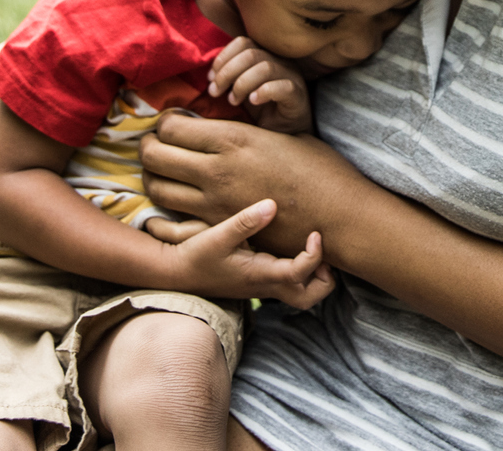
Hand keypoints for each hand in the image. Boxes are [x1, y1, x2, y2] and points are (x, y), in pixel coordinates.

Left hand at [140, 112, 366, 258]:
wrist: (337, 215)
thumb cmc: (318, 169)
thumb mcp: (279, 135)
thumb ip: (242, 132)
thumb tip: (217, 129)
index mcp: (232, 138)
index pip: (172, 126)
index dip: (165, 123)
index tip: (171, 124)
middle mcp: (216, 169)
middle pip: (155, 154)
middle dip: (148, 147)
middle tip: (154, 146)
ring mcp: (214, 203)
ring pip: (157, 187)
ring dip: (152, 177)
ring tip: (160, 172)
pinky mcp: (218, 230)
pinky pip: (172, 220)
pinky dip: (161, 211)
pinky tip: (167, 205)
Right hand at [171, 199, 334, 309]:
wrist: (176, 272)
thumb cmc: (196, 255)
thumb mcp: (217, 236)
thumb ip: (245, 222)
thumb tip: (272, 205)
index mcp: (260, 275)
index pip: (300, 273)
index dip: (315, 255)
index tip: (315, 233)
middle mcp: (266, 285)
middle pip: (309, 297)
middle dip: (325, 279)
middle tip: (323, 251)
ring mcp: (263, 286)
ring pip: (302, 294)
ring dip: (316, 276)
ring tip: (313, 247)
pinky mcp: (259, 280)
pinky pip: (290, 283)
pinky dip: (302, 270)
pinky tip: (297, 244)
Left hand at [208, 37, 312, 131]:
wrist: (285, 136)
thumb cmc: (261, 111)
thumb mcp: (240, 91)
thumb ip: (229, 78)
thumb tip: (207, 76)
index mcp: (265, 56)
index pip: (242, 42)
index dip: (223, 58)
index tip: (210, 79)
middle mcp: (280, 62)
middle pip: (250, 54)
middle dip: (227, 73)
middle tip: (215, 93)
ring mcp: (292, 77)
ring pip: (265, 67)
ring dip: (242, 84)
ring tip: (233, 101)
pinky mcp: (298, 95)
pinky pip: (283, 87)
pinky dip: (264, 92)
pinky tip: (253, 102)